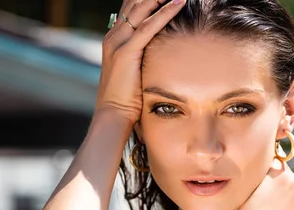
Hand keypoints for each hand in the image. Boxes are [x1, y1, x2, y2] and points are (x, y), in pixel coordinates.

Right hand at [95, 0, 185, 126]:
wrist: (113, 114)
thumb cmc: (126, 97)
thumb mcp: (132, 70)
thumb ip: (140, 56)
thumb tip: (157, 52)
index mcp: (114, 38)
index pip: (130, 7)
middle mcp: (114, 36)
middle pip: (134, 1)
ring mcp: (118, 43)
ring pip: (141, 8)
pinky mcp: (127, 52)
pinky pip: (149, 26)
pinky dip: (165, 12)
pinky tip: (180, 2)